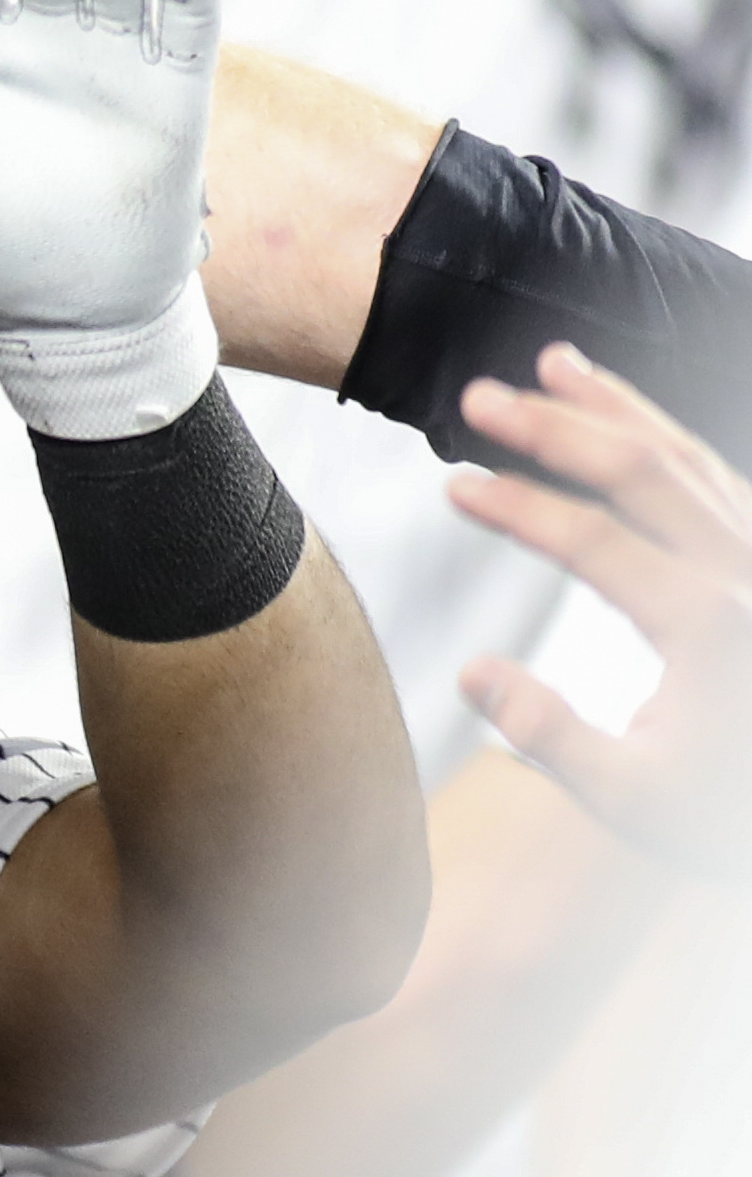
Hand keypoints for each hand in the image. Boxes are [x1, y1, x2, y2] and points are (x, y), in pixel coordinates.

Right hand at [452, 343, 751, 884]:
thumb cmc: (725, 811)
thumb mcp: (635, 798)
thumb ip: (553, 736)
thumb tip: (472, 675)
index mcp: (707, 623)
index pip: (592, 540)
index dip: (516, 508)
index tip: (454, 488)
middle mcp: (746, 574)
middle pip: (642, 470)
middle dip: (554, 426)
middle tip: (481, 396)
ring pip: (689, 456)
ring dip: (616, 407)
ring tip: (554, 366)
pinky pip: (721, 476)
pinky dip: (670, 435)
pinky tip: (634, 420)